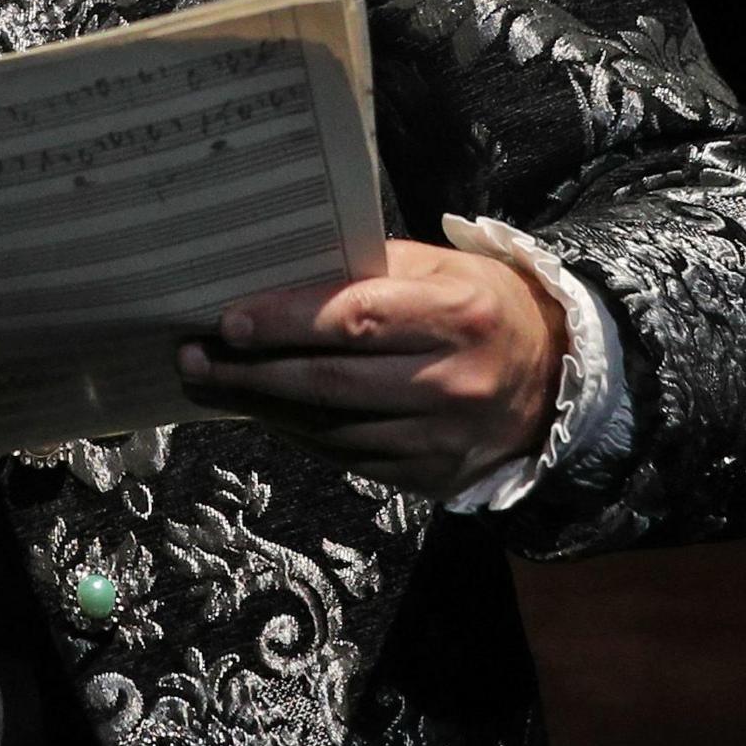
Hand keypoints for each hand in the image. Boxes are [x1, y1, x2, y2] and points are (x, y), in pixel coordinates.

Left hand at [177, 238, 563, 498]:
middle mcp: (453, 382)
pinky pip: (347, 458)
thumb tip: (276, 277)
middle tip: (192, 358)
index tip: (227, 321)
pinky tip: (265, 414)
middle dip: (251, 372)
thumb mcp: (441, 269)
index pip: (355, 318)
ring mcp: (441, 438)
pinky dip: (299, 436)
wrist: (553, 379)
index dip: (285, 322)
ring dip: (263, 408)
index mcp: (458, 315)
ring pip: (331, 429)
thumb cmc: (482, 306)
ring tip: (210, 385)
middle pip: (331, 382)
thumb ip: (368, 271)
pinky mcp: (430, 477)